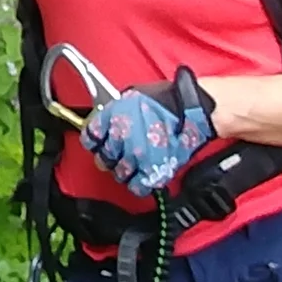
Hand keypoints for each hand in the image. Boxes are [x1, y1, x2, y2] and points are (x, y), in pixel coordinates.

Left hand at [81, 69, 216, 199]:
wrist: (191, 108)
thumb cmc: (166, 99)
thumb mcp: (132, 96)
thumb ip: (116, 111)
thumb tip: (109, 120)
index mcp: (113, 118)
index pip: (91, 137)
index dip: (93, 141)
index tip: (97, 143)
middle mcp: (120, 138)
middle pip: (103, 158)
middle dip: (108, 157)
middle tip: (116, 154)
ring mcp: (135, 157)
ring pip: (118, 173)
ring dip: (123, 170)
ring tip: (133, 164)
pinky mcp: (152, 171)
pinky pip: (137, 186)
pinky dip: (137, 184)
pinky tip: (142, 176)